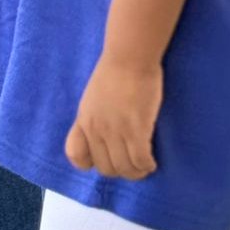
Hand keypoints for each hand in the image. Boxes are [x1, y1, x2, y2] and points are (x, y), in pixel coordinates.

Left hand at [65, 56, 160, 180]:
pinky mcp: (136, 130)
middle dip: (120, 170)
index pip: (77, 156)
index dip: (93, 163)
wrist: (129, 57)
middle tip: (132, 163)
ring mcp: (116, 131)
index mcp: (84, 120)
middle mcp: (96, 129)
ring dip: (137, 171)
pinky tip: (152, 161)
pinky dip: (148, 165)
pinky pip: (141, 161)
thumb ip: (94, 118)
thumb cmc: (114, 72)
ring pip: (125, 169)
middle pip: (106, 168)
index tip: (108, 157)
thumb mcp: (92, 98)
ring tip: (144, 165)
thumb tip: (102, 137)